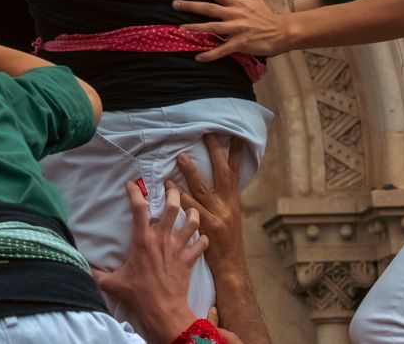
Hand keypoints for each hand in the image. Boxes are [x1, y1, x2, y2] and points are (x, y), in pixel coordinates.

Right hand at [90, 181, 206, 343]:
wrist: (163, 310)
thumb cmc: (138, 294)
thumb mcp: (111, 283)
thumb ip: (96, 273)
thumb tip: (82, 267)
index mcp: (142, 239)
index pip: (138, 207)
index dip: (134, 191)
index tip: (131, 184)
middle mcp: (161, 239)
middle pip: (172, 208)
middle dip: (173, 194)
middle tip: (171, 188)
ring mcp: (178, 248)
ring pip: (191, 223)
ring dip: (192, 214)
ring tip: (190, 209)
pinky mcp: (189, 260)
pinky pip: (201, 245)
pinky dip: (203, 239)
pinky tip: (201, 238)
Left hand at [173, 0, 290, 59]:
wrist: (282, 32)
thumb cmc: (267, 15)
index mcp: (237, 2)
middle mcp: (234, 13)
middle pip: (208, 8)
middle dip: (190, 5)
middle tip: (174, 4)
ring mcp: (237, 28)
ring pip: (212, 27)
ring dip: (195, 28)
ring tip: (180, 28)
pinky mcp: (240, 43)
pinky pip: (222, 49)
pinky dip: (210, 54)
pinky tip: (198, 57)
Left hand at [173, 134, 248, 272]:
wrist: (231, 269)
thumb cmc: (226, 242)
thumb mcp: (228, 217)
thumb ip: (219, 199)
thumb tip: (208, 180)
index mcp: (232, 201)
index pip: (234, 172)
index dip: (235, 153)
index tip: (234, 134)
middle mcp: (227, 205)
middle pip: (222, 174)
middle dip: (215, 153)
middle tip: (207, 134)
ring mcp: (218, 215)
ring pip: (203, 189)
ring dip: (191, 172)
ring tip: (180, 157)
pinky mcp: (207, 227)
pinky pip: (191, 208)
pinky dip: (179, 197)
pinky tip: (168, 187)